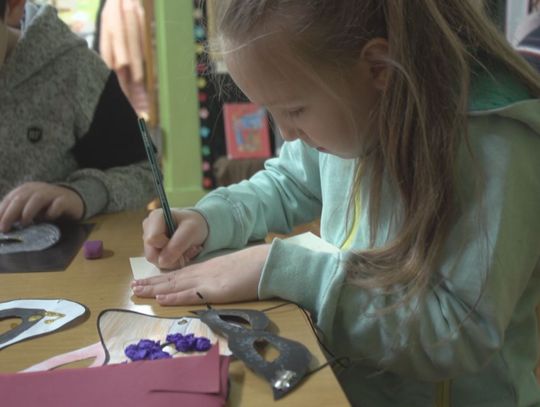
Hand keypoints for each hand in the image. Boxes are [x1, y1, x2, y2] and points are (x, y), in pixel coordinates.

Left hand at [0, 182, 83, 231]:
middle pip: (21, 198)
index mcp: (26, 189)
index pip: (10, 199)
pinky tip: (48, 219)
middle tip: (4, 229)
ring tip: (24, 224)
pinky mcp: (65, 200)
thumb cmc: (47, 206)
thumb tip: (2, 224)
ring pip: (37, 199)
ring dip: (28, 212)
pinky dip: (51, 213)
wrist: (73, 199)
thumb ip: (17, 212)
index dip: (1, 212)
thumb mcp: (29, 207)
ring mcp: (52, 193)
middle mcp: (38, 189)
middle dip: (10, 214)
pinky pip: (57, 205)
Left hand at [131, 244, 269, 304]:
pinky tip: (161, 300)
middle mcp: (202, 273)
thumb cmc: (252, 267)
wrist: (266, 262)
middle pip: (172, 279)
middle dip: (151, 284)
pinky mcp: (215, 290)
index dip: (160, 279)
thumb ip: (219, 277)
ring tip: (137, 292)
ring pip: (175, 285)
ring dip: (155, 289)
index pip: (178, 274)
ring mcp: (207, 281)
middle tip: (133, 288)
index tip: (146, 282)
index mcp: (206, 269)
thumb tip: (211, 284)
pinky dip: (174, 297)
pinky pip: (191, 295)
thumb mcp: (231, 271)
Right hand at [142, 208, 208, 268]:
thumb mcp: (191, 230)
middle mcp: (148, 229)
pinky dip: (175, 262)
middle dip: (172, 257)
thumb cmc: (193, 224)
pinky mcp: (154, 252)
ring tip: (189, 250)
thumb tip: (162, 262)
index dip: (166, 244)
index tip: (180, 239)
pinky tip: (183, 254)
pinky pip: (161, 264)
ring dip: (176, 260)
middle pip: (152, 254)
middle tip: (189, 249)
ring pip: (157, 262)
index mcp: (155, 217)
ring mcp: (149, 242)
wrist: (197, 228)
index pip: (152, 239)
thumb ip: (177, 244)